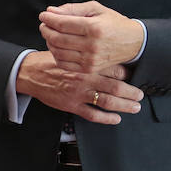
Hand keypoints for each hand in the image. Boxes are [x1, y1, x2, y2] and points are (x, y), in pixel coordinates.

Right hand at [16, 51, 142, 123]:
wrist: (30, 73)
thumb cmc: (50, 62)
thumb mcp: (70, 52)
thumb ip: (88, 56)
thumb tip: (107, 56)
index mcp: (86, 64)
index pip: (114, 68)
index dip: (129, 73)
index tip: (134, 76)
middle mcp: (85, 78)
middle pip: (116, 87)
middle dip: (132, 92)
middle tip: (140, 95)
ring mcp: (78, 93)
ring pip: (108, 102)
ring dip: (124, 106)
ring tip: (134, 107)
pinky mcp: (71, 105)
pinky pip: (93, 115)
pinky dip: (107, 118)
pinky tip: (116, 119)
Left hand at [39, 1, 144, 72]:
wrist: (133, 42)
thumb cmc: (114, 23)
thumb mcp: (96, 9)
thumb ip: (73, 9)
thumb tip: (51, 11)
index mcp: (94, 28)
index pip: (62, 24)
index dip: (48, 19)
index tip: (43, 15)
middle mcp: (92, 45)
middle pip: (57, 39)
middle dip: (46, 30)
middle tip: (44, 25)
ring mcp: (90, 59)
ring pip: (58, 52)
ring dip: (49, 42)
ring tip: (50, 34)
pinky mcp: (89, 69)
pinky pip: (63, 64)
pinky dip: (56, 54)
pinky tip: (58, 47)